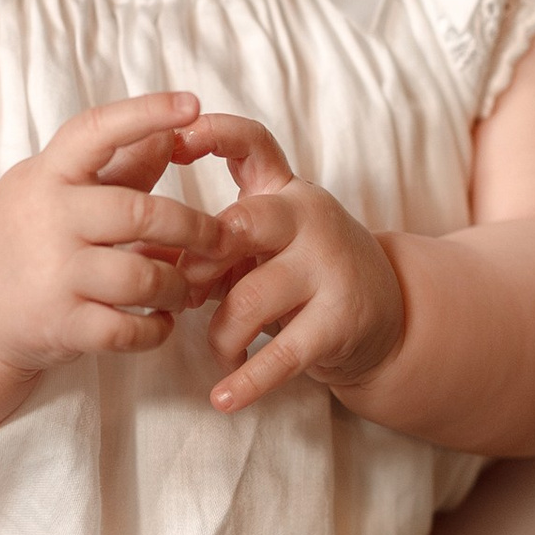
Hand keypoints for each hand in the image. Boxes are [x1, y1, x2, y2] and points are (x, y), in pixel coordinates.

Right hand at [0, 89, 223, 376]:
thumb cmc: (25, 238)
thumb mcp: (55, 191)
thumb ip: (115, 167)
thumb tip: (169, 131)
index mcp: (48, 175)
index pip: (97, 130)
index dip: (146, 113)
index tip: (192, 105)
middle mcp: (48, 219)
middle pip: (141, 213)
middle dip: (195, 228)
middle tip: (219, 240)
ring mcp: (52, 275)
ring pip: (142, 278)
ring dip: (177, 285)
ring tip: (184, 288)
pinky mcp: (60, 326)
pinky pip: (129, 330)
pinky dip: (157, 329)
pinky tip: (160, 320)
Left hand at [185, 110, 407, 414]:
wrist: (389, 316)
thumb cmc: (303, 275)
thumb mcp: (265, 245)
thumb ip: (214, 242)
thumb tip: (145, 256)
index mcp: (285, 191)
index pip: (253, 144)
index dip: (213, 134)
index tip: (174, 139)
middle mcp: (310, 219)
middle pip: (243, 223)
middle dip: (201, 263)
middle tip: (186, 294)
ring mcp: (330, 268)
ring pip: (249, 298)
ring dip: (221, 334)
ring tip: (221, 351)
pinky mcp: (340, 320)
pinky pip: (280, 355)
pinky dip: (245, 381)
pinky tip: (223, 399)